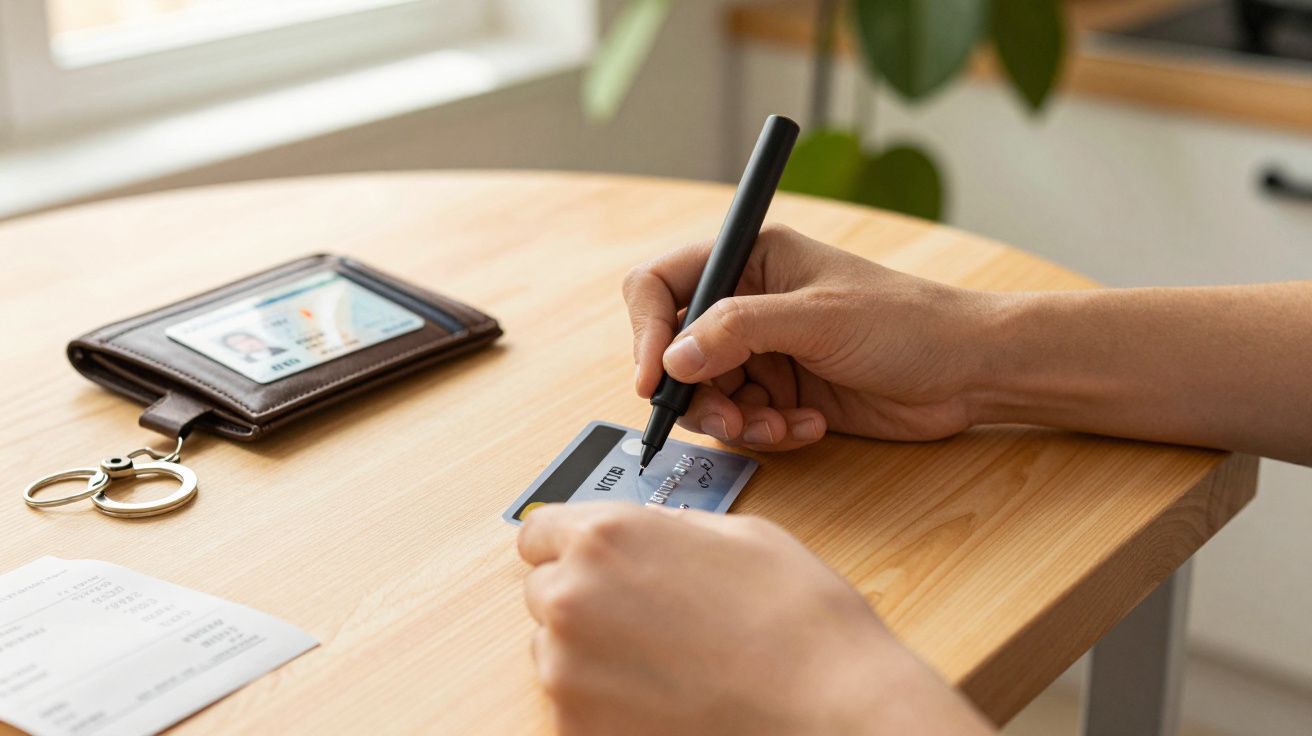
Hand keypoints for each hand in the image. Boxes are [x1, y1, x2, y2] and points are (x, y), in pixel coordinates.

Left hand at [517, 503, 993, 735]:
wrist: (831, 710)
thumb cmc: (799, 621)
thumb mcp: (739, 535)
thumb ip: (669, 531)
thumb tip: (648, 536)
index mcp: (605, 537)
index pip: (538, 532)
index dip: (568, 545)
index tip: (584, 560)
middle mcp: (572, 600)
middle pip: (546, 593)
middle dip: (587, 600)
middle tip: (649, 618)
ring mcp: (569, 674)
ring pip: (557, 653)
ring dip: (595, 654)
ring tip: (669, 664)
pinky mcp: (580, 731)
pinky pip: (576, 708)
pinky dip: (608, 705)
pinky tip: (667, 699)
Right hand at [623, 225, 1002, 448]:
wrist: (968, 371)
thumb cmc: (906, 323)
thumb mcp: (817, 319)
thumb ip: (738, 331)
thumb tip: (673, 359)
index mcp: (749, 259)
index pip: (660, 286)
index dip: (646, 332)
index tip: (652, 380)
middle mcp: (747, 303)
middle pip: (675, 352)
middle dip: (697, 392)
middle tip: (730, 419)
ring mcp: (763, 351)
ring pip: (706, 395)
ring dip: (735, 421)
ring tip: (778, 425)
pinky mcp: (782, 393)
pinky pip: (743, 421)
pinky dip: (767, 432)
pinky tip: (809, 426)